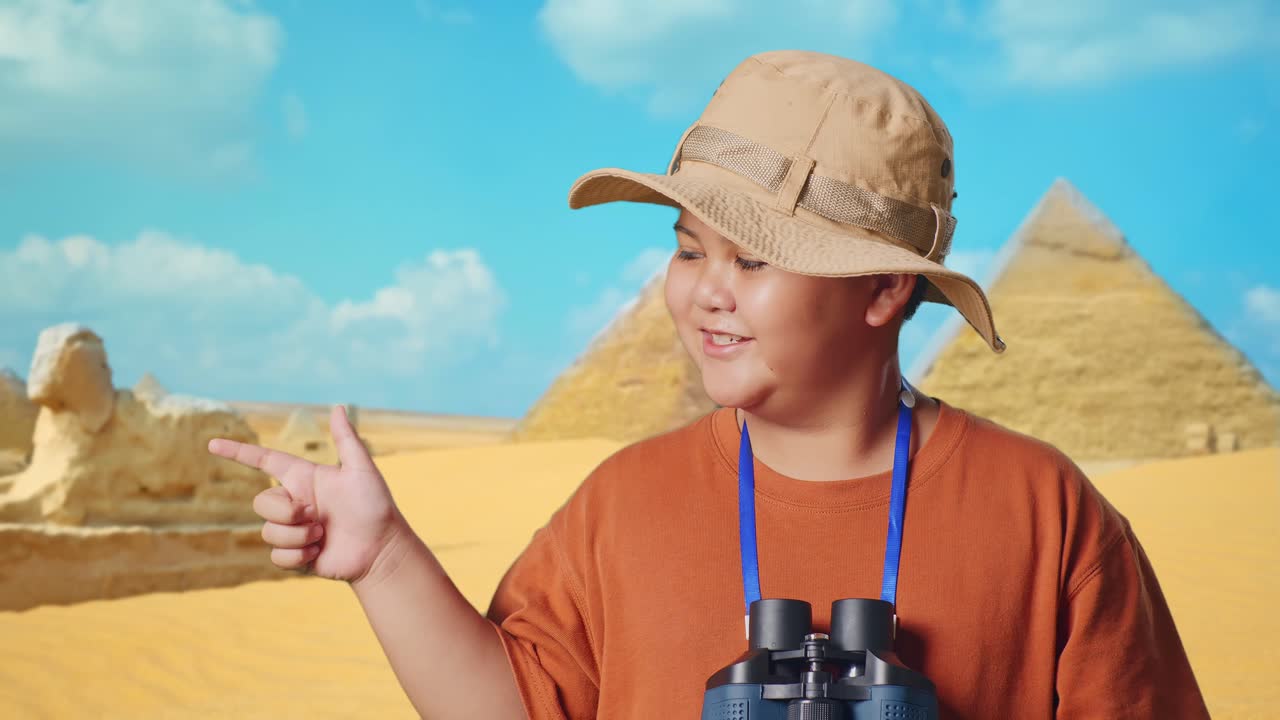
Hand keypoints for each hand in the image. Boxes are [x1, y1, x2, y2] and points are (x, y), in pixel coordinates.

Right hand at [208, 405, 407, 584]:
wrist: (382, 549)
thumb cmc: (376, 507)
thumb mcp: (361, 470)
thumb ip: (347, 440)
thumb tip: (337, 407)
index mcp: (304, 480)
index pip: (265, 461)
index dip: (239, 453)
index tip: (212, 444)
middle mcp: (294, 503)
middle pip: (261, 502)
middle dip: (286, 512)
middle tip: (316, 517)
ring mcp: (293, 530)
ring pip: (268, 531)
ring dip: (297, 536)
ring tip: (322, 536)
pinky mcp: (294, 555)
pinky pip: (276, 555)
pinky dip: (297, 555)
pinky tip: (319, 553)